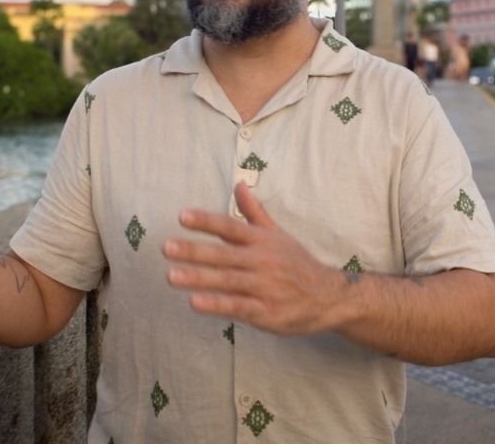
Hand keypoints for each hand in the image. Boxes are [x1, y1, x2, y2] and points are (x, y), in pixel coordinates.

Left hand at [162, 183, 348, 335]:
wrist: (328, 297)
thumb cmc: (297, 264)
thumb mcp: (278, 235)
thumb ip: (254, 212)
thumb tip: (239, 183)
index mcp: (263, 240)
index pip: (231, 227)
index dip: (207, 221)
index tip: (182, 216)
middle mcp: (262, 261)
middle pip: (224, 255)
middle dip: (194, 251)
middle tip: (166, 247)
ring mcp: (264, 287)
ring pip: (226, 281)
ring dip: (198, 278)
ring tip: (171, 275)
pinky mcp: (265, 312)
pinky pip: (237, 307)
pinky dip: (216, 304)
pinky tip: (195, 302)